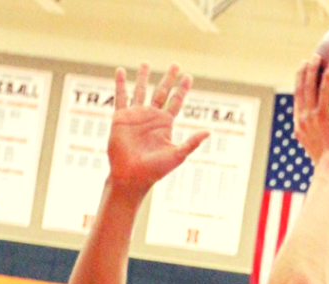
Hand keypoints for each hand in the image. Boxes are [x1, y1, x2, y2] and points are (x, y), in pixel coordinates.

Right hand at [107, 63, 207, 197]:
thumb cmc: (155, 170)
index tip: (188, 76)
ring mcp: (136, 116)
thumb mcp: (177, 155)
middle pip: (161, 92)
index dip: (182, 89)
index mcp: (165, 124)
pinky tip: (120, 70)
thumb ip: (192, 143)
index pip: (176, 102)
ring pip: (140, 90)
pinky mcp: (121, 117)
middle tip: (175, 65)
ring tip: (145, 63)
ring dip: (142, 77)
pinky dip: (120, 83)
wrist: (132, 176)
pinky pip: (121, 97)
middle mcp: (151, 117)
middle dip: (168, 79)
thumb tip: (208, 132)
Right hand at [294, 58, 328, 164]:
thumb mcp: (322, 154)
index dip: (298, 88)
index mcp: (300, 128)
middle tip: (306, 61)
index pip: (297, 104)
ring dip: (311, 69)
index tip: (301, 77)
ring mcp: (311, 117)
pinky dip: (327, 76)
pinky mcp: (322, 115)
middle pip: (299, 91)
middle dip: (302, 73)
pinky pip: (324, 91)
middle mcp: (302, 120)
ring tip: (317, 57)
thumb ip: (324, 143)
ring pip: (308, 87)